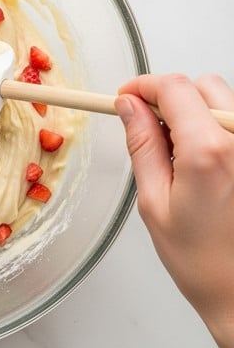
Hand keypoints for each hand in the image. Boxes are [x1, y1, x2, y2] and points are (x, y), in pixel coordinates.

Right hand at [115, 73, 233, 347]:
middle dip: (169, 98)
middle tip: (147, 126)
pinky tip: (202, 162)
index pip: (173, 88)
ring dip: (194, 113)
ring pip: (222, 101)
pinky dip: (213, 130)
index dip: (142, 86)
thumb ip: (142, 145)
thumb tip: (128, 107)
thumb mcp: (154, 201)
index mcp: (209, 152)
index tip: (125, 96)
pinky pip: (233, 124)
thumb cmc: (203, 262)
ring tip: (178, 154)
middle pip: (202, 86)